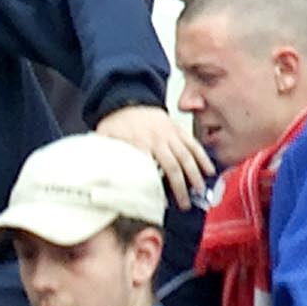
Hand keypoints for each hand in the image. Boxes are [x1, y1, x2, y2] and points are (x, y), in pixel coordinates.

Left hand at [95, 103, 212, 207]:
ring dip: (194, 175)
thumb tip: (97, 171)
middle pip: (172, 166)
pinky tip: (210, 170)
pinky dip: (203, 157)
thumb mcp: (104, 137)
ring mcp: (170, 135)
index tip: (159, 202)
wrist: (128, 100)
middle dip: (180, 187)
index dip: (155, 186)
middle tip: (184, 204)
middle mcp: (157, 140)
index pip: (149, 169)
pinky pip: (194, 144)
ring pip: (186, 157)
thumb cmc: (117, 123)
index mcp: (139, 143)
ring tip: (199, 192)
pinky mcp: (178, 131)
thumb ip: (103, 154)